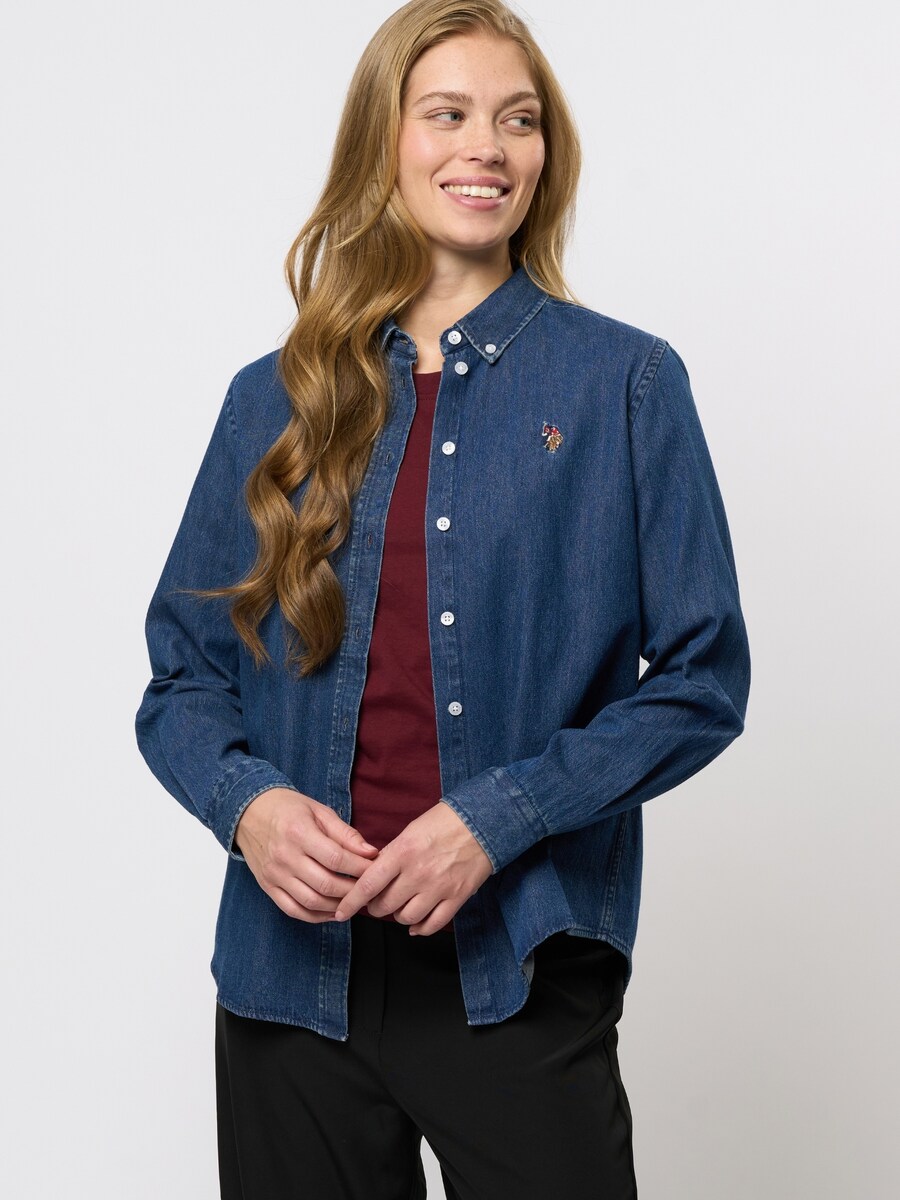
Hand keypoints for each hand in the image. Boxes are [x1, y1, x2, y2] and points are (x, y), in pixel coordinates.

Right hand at [234, 787, 380, 921]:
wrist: (249, 812)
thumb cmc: (289, 808)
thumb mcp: (319, 811)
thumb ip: (345, 833)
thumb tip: (371, 852)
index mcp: (299, 832)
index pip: (336, 858)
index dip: (360, 867)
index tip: (375, 869)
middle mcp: (285, 856)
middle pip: (326, 884)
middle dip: (353, 890)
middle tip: (369, 889)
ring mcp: (274, 875)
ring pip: (311, 902)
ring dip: (337, 907)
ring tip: (354, 901)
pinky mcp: (268, 887)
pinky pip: (293, 910)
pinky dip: (316, 917)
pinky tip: (332, 912)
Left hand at [333, 801, 493, 934]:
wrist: (482, 822)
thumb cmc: (443, 822)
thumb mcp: (410, 831)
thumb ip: (391, 855)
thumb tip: (373, 876)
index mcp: (402, 852)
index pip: (368, 884)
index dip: (351, 902)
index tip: (341, 912)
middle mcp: (418, 873)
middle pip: (385, 905)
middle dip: (375, 908)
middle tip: (376, 902)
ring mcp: (439, 887)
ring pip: (406, 918)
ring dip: (398, 916)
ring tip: (399, 908)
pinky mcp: (457, 897)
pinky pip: (433, 924)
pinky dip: (420, 929)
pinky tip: (416, 924)